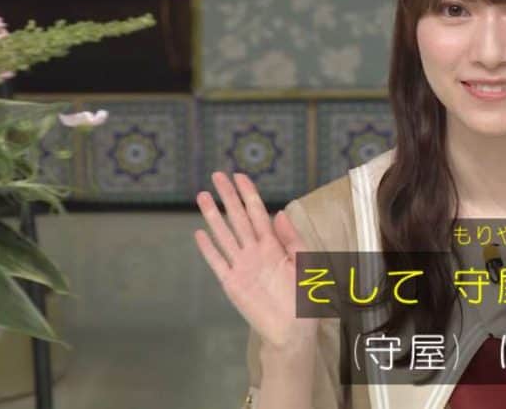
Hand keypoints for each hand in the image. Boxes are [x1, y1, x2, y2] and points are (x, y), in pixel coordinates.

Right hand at [194, 172, 317, 354]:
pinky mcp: (232, 284)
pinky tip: (199, 233)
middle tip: (216, 175)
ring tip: (202, 196)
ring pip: (225, 235)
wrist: (295, 329)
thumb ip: (293, 239)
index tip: (239, 176)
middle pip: (239, 218)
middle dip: (228, 196)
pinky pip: (218, 263)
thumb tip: (280, 213)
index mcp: (274, 245)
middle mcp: (255, 251)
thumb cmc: (305, 298)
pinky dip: (208, 249)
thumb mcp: (307, 264)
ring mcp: (242, 266)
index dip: (249, 194)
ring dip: (213, 216)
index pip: (258, 212)